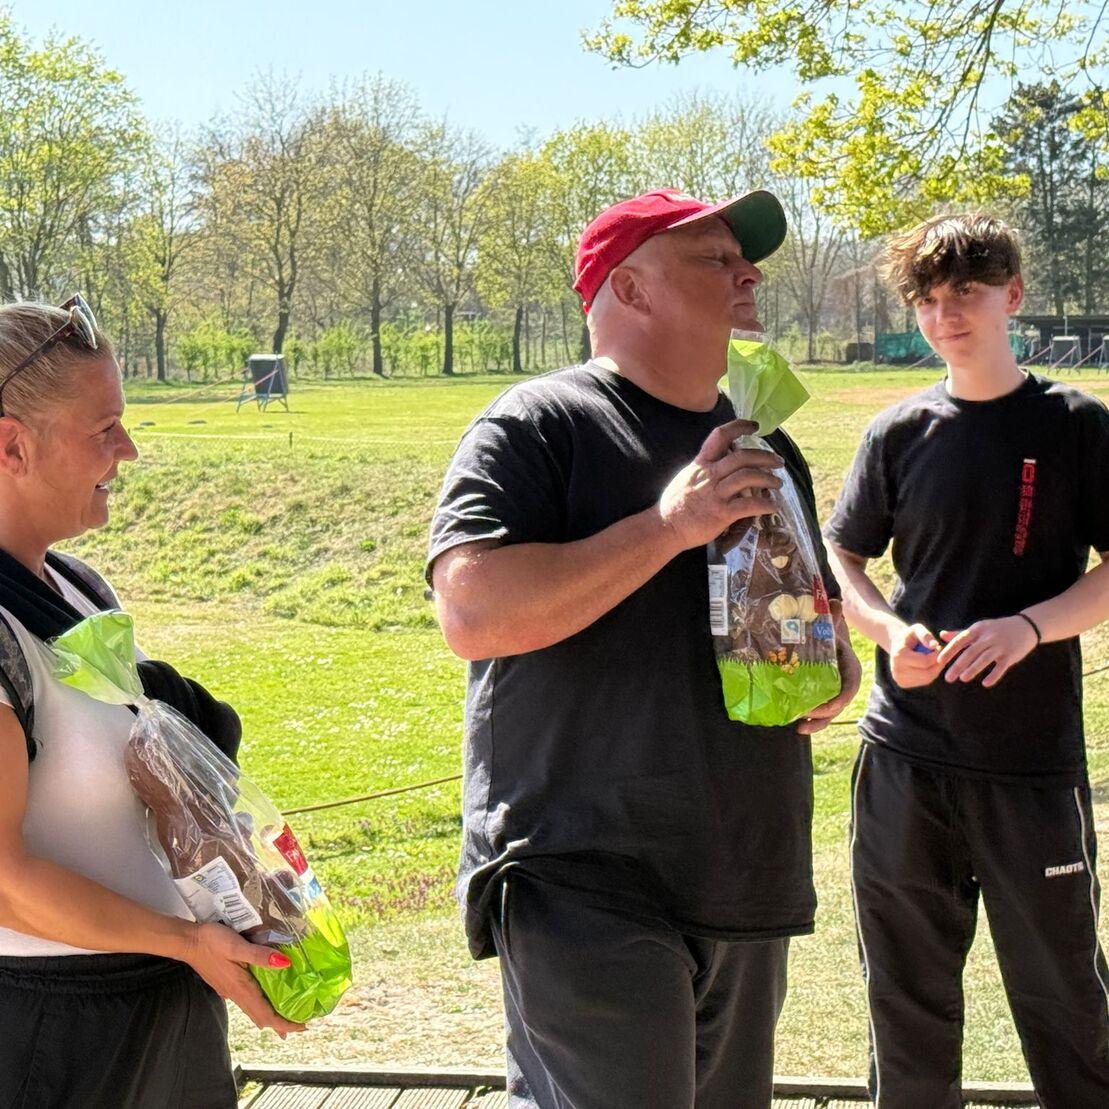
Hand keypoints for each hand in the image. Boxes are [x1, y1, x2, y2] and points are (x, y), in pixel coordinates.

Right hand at [180, 921, 306, 1037]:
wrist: (188, 942)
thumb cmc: (213, 942)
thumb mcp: (238, 946)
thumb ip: (260, 956)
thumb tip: (285, 964)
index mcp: (242, 988)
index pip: (266, 1015)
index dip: (284, 1024)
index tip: (302, 1027)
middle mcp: (236, 994)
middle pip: (261, 1017)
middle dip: (280, 1024)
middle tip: (299, 1025)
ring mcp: (230, 991)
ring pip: (253, 1010)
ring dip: (269, 1016)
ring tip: (284, 1018)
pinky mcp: (226, 984)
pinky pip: (247, 1001)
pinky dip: (259, 1006)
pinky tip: (262, 999)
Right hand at [658, 419, 781, 550]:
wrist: (666, 527)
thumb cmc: (676, 505)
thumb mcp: (687, 477)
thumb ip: (704, 468)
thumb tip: (722, 461)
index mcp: (701, 464)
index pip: (720, 436)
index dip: (739, 426)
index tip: (755, 425)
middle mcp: (709, 475)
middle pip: (742, 457)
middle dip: (765, 457)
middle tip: (778, 462)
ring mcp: (716, 494)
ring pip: (748, 477)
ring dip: (768, 479)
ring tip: (778, 484)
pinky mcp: (721, 513)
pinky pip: (749, 505)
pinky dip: (765, 505)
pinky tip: (773, 507)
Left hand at [797, 623, 861, 734]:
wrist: (827, 637)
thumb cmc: (829, 632)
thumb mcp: (831, 624)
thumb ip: (832, 616)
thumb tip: (835, 602)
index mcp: (850, 670)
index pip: (848, 689)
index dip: (837, 701)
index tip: (822, 708)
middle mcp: (845, 685)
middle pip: (837, 706)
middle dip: (822, 716)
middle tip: (803, 719)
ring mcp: (834, 692)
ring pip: (829, 713)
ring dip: (816, 723)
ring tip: (799, 728)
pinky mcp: (824, 696)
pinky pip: (820, 711)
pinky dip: (811, 719)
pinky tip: (797, 723)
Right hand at [888, 622, 942, 688]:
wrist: (896, 645)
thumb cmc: (909, 635)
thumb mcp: (916, 629)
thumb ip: (926, 635)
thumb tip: (935, 646)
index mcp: (899, 656)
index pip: (925, 662)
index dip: (937, 655)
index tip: (940, 647)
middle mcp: (897, 671)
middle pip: (927, 673)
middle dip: (938, 664)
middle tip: (942, 655)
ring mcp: (899, 679)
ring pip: (927, 679)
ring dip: (936, 669)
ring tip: (935, 658)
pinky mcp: (903, 684)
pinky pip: (924, 681)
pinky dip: (930, 674)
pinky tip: (929, 665)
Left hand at [935, 616, 1037, 687]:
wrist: (1025, 627)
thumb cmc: (996, 629)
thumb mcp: (979, 628)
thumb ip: (960, 633)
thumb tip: (941, 635)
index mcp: (977, 629)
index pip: (960, 640)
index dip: (949, 651)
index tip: (939, 661)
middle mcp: (988, 637)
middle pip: (970, 652)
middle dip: (958, 665)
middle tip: (947, 678)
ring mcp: (1000, 646)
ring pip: (984, 659)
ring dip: (973, 669)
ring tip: (962, 679)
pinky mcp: (1011, 655)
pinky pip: (1001, 667)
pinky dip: (994, 675)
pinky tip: (985, 684)